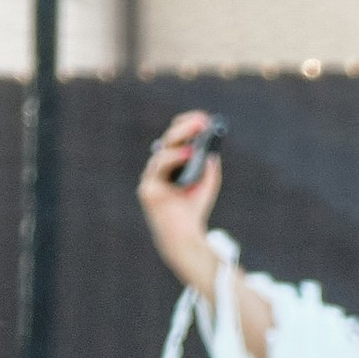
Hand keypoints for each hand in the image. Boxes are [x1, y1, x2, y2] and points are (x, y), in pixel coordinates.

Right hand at [137, 110, 222, 286]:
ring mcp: (151, 178)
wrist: (184, 239)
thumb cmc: (194, 210)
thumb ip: (208, 165)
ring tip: (197, 133)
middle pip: (169, 140)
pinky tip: (189, 153)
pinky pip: (160, 168)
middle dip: (186, 128)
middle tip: (202, 121)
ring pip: (164, 152)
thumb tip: (210, 145)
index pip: (175, 137)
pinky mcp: (148, 190)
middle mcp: (158, 168)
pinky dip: (175, 159)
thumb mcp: (206, 183)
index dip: (188, 126)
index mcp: (171, 164)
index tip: (205, 119)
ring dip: (181, 140)